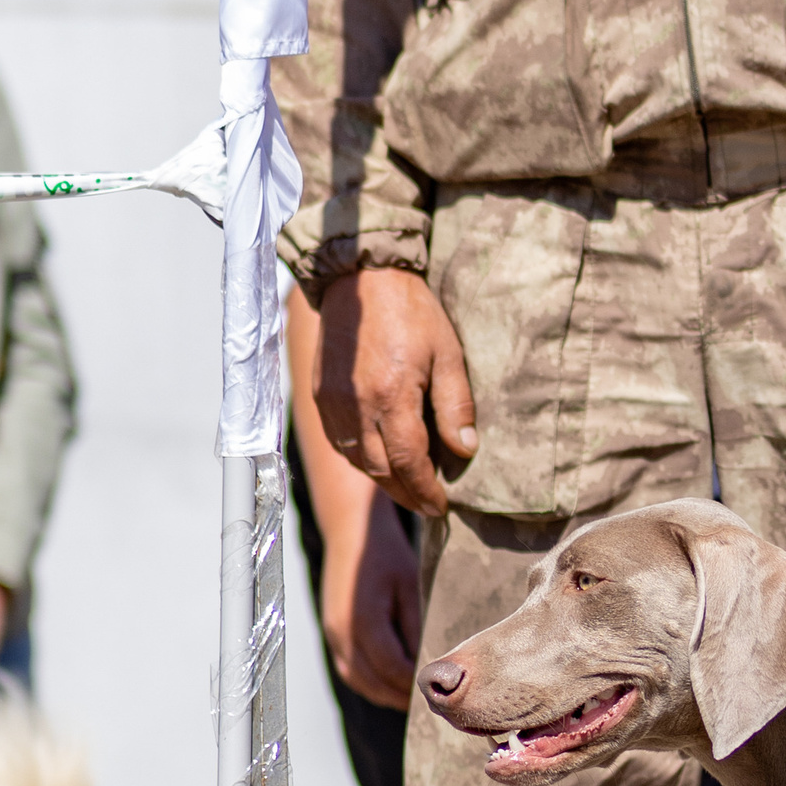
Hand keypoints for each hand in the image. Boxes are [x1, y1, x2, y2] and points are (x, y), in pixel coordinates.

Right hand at [312, 267, 474, 520]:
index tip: (441, 506)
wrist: (361, 279)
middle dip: (405, 493)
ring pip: (356, 460)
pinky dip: (360, 458)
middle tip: (426, 505)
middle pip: (380, 470)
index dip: (425, 490)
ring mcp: (333, 403)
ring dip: (382, 480)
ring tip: (407, 486)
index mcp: (391, 397)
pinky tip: (379, 459)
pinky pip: (338, 442)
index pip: (409, 463)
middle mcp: (356, 407)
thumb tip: (465, 451)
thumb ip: (455, 406)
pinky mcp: (320, 395)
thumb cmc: (412, 312)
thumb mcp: (448, 354)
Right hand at [320, 492, 421, 709]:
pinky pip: (349, 669)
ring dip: (384, 694)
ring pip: (357, 680)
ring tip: (414, 700)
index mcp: (363, 620)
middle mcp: (341, 632)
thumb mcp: (410, 587)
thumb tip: (428, 662)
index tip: (439, 690)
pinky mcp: (331, 632)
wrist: (351, 531)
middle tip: (431, 704)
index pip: (390, 667)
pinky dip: (370, 683)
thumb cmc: (388, 555)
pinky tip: (392, 684)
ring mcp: (332, 634)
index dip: (413, 683)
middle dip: (400, 696)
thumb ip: (416, 626)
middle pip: (371, 681)